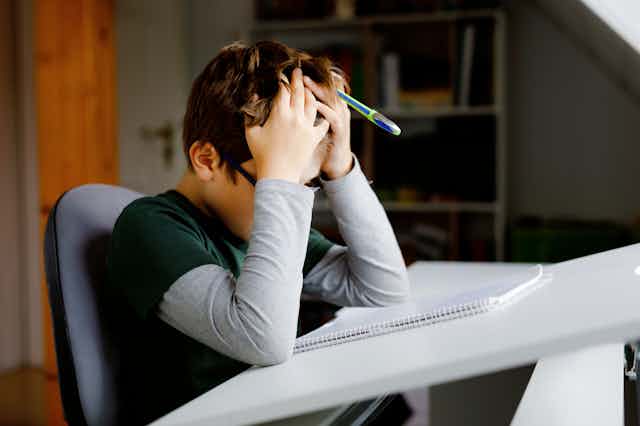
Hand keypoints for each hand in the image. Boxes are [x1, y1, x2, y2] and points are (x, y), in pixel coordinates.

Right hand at [245, 67, 329, 183]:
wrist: (278, 174)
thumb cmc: (261, 154)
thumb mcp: (251, 132)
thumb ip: (250, 113)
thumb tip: (253, 95)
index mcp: (279, 114)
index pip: (283, 90)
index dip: (282, 81)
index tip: (281, 76)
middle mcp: (295, 117)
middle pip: (299, 92)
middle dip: (298, 79)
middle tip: (298, 70)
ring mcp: (307, 127)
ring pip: (312, 103)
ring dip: (310, 93)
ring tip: (308, 88)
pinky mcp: (314, 137)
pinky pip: (322, 122)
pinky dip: (323, 115)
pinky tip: (322, 111)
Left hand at [303, 72, 352, 179]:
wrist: (335, 162)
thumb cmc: (322, 145)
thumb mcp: (314, 127)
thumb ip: (306, 113)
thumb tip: (288, 103)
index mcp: (329, 107)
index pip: (321, 88)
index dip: (311, 79)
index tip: (295, 73)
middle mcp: (336, 110)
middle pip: (326, 89)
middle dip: (312, 80)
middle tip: (298, 72)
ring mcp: (340, 119)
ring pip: (331, 99)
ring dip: (319, 90)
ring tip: (306, 83)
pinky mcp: (340, 130)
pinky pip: (333, 117)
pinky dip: (325, 110)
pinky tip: (316, 104)